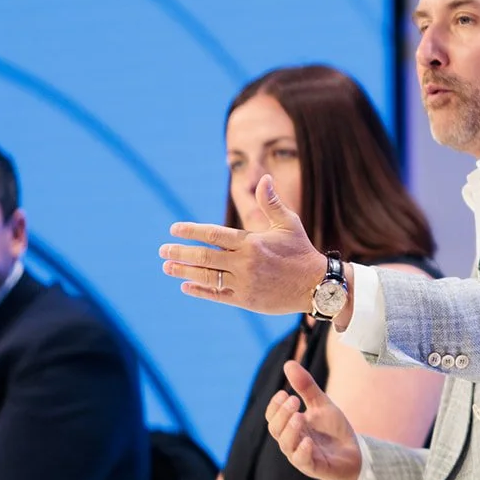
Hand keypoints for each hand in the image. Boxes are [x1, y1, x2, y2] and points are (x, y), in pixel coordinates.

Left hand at [160, 175, 330, 315]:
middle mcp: (245, 263)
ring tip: (167, 267)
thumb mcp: (288, 223)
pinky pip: (218, 295)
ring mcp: (245, 283)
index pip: (214, 234)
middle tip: (162, 250)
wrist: (317, 285)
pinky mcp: (247, 300)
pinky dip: (200, 291)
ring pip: (207, 277)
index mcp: (251, 242)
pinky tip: (185, 286)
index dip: (191, 231)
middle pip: (204, 256)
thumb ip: (271, 203)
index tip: (174, 228)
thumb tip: (264, 178)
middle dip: (180, 252)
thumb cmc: (301, 251)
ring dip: (184, 271)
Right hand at [265, 360, 362, 479]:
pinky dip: (302, 451)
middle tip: (294, 399)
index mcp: (291, 427)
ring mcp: (302, 456)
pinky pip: (302, 461)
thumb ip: (306, 387)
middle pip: (275, 430)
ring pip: (286, 445)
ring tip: (300, 416)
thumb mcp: (322, 404)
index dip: (275, 406)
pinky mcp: (315, 467)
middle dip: (282, 414)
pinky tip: (308, 440)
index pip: (273, 417)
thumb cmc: (334, 430)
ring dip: (290, 430)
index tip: (284, 392)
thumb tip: (288, 363)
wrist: (355, 453)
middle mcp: (292, 442)